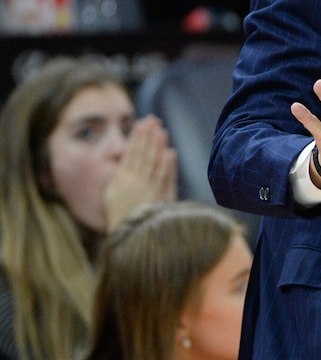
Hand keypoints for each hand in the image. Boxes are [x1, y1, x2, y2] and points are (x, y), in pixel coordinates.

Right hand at [103, 115, 177, 229]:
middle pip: (143, 154)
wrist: (129, 238)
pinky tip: (171, 153)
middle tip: (153, 120)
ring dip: (158, 146)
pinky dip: (168, 166)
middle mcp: (135, 182)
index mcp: (120, 179)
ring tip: (162, 131)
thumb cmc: (118, 214)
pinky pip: (165, 179)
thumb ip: (117, 173)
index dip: (137, 137)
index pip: (130, 152)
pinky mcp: (161, 199)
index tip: (142, 122)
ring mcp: (149, 190)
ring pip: (155, 163)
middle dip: (148, 135)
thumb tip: (124, 156)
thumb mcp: (111, 193)